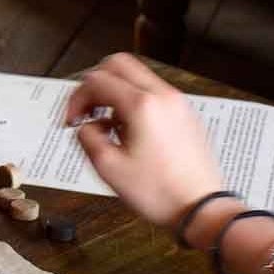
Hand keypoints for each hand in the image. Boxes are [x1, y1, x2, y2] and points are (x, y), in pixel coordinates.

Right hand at [64, 53, 227, 232]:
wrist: (201, 208)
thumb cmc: (161, 193)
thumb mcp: (109, 169)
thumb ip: (88, 138)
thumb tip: (86, 127)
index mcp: (142, 105)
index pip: (97, 81)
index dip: (77, 98)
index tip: (72, 119)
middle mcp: (163, 97)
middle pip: (119, 65)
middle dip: (95, 85)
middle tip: (86, 110)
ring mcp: (177, 104)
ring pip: (138, 78)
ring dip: (115, 93)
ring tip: (107, 126)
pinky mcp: (185, 116)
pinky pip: (154, 95)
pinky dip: (135, 103)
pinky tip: (129, 132)